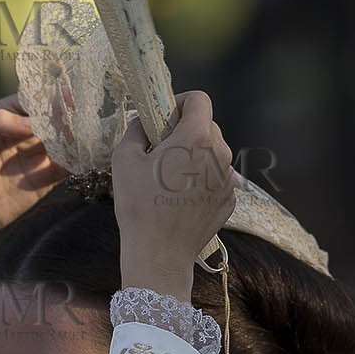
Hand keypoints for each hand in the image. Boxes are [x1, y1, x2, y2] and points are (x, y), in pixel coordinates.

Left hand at [0, 94, 69, 255]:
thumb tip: (31, 122)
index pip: (27, 101)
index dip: (45, 96)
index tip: (62, 93)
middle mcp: (18, 136)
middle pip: (48, 118)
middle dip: (63, 113)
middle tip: (78, 111)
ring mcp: (31, 158)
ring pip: (60, 140)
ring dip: (73, 134)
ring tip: (85, 129)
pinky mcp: (42, 181)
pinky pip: (65, 166)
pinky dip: (76, 158)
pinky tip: (84, 152)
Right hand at [110, 91, 235, 299]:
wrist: (159, 254)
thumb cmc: (139, 205)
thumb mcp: (124, 159)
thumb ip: (137, 129)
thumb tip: (145, 120)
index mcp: (197, 137)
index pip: (199, 99)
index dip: (180, 102)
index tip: (165, 116)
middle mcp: (220, 153)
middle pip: (208, 125)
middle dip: (186, 130)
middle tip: (162, 149)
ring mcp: (229, 179)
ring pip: (214, 153)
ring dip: (195, 156)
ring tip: (170, 179)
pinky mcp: (230, 199)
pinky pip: (217, 178)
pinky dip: (202, 180)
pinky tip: (181, 198)